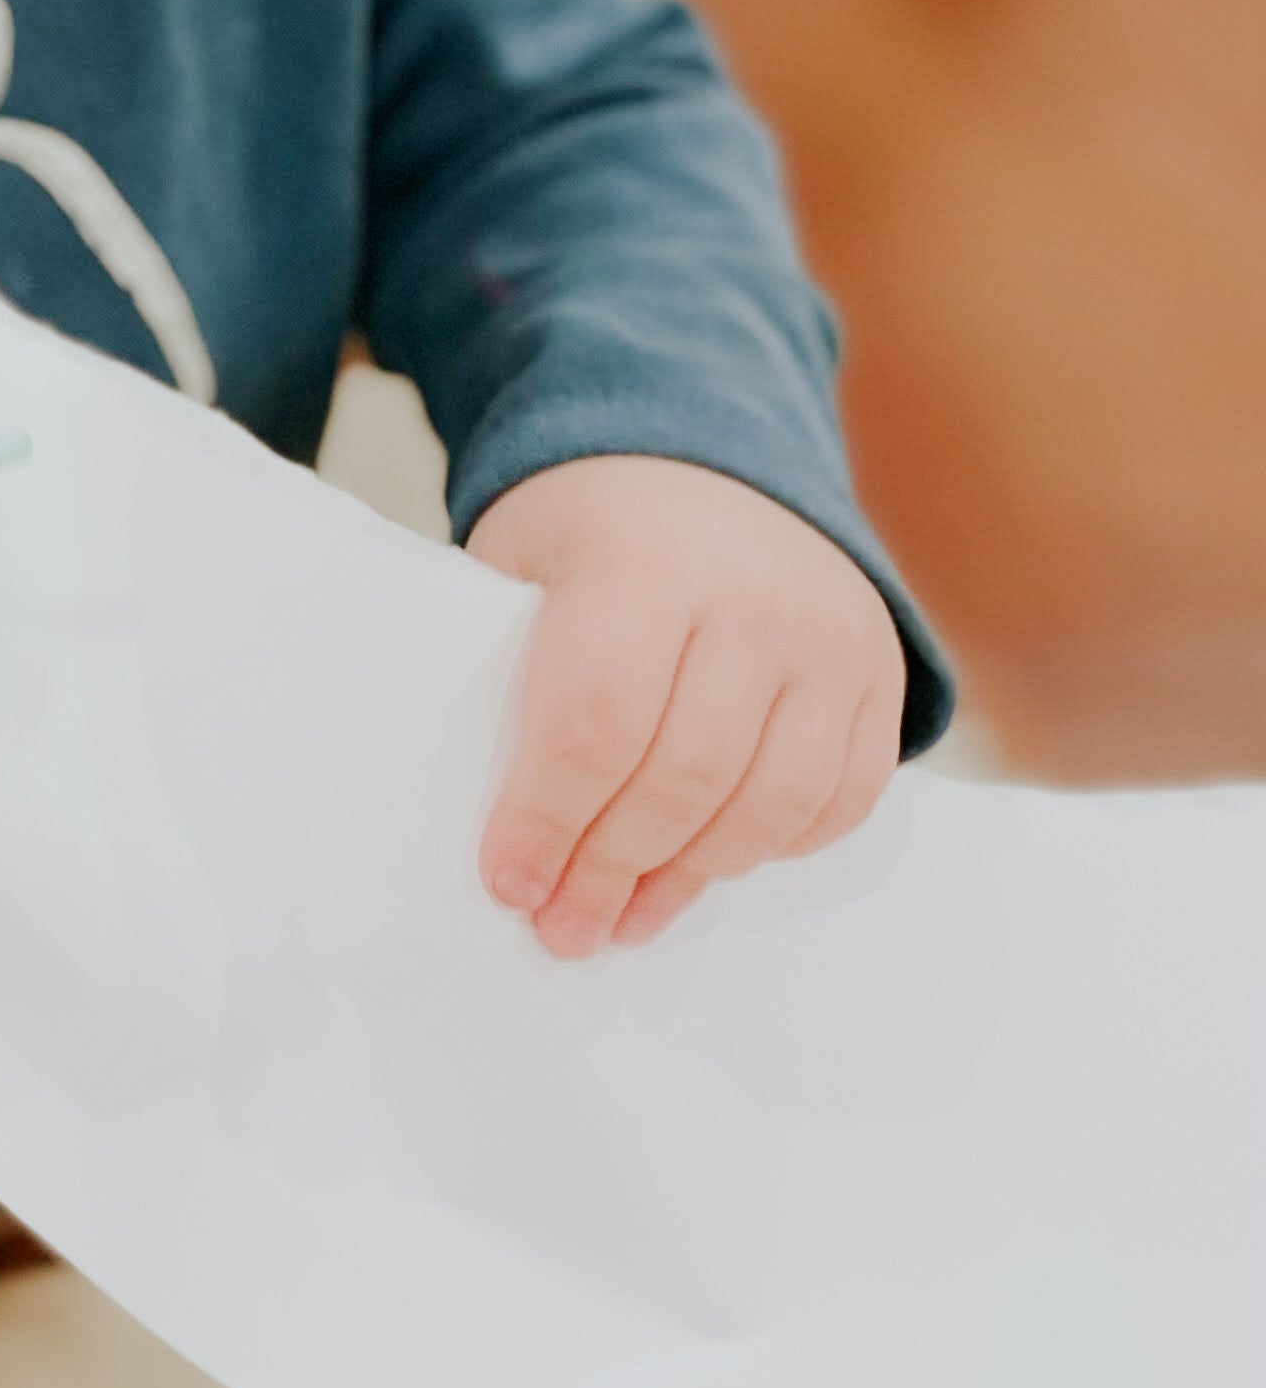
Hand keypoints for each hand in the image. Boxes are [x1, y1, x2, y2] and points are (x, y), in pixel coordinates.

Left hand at [466, 457, 904, 954]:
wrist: (711, 463)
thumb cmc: (594, 532)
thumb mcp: (523, 562)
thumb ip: (509, 672)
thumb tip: (508, 831)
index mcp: (646, 558)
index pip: (595, 719)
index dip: (548, 817)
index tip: (509, 881)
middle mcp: (756, 597)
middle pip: (685, 776)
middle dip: (613, 870)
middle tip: (563, 924)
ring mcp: (831, 639)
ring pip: (770, 804)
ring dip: (691, 879)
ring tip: (626, 916)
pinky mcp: (879, 674)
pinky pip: (839, 798)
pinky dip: (774, 848)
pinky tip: (708, 865)